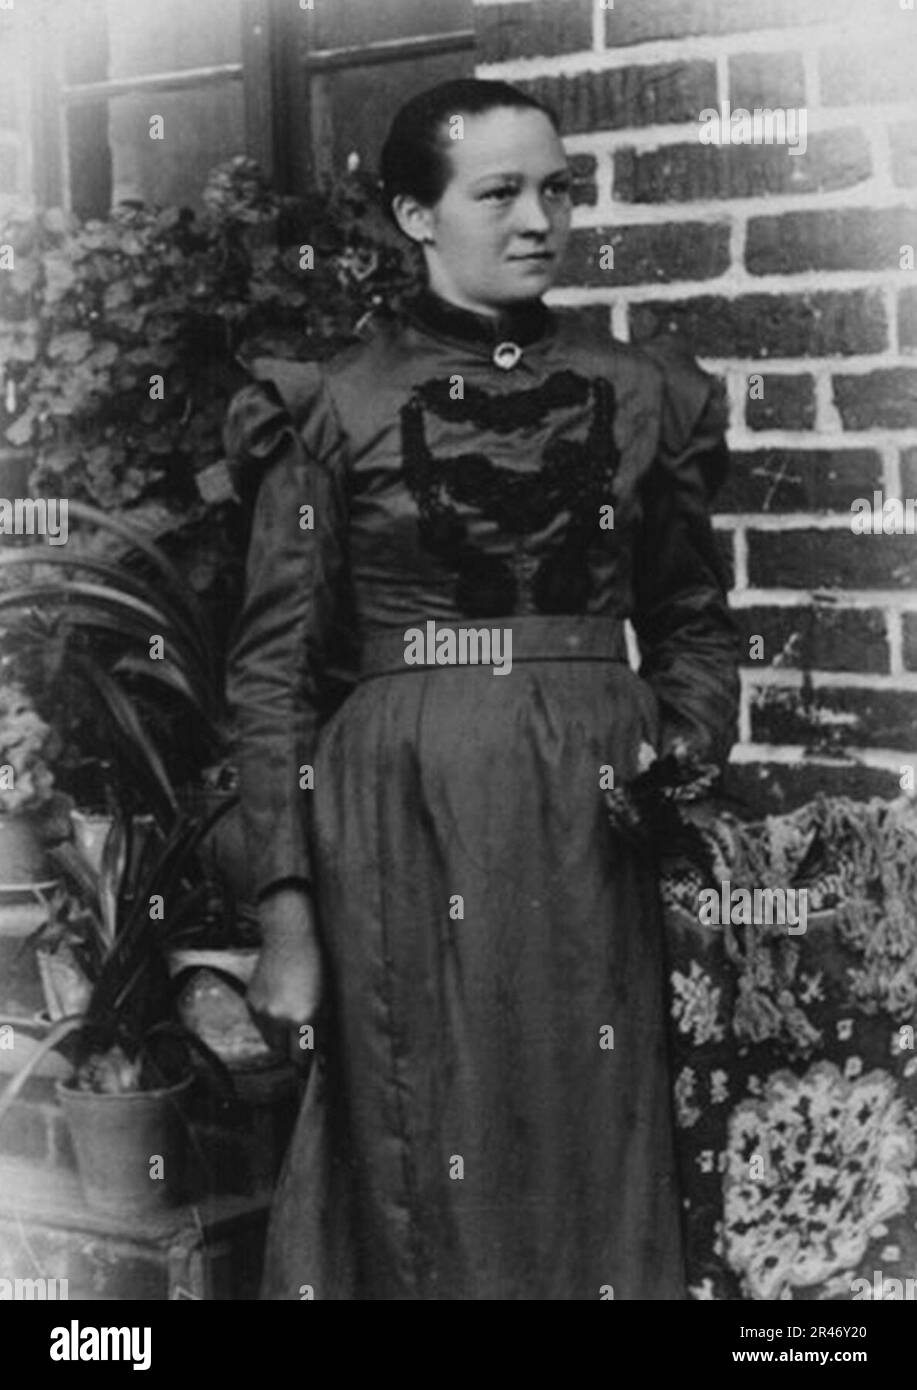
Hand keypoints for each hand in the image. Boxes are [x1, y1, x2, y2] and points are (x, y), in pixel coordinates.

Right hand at [247, 887, 323, 1061]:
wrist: (290, 938)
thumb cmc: (316, 966)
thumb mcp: (326, 1000)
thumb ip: (319, 1028)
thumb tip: (315, 1051)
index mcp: (302, 1019)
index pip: (300, 1057)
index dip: (306, 1060)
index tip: (309, 1061)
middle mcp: (279, 1019)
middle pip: (282, 1052)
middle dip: (292, 1047)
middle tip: (301, 1035)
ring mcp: (262, 1011)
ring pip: (269, 1040)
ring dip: (279, 1035)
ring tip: (290, 1014)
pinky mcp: (250, 1002)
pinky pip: (259, 1024)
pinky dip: (268, 1021)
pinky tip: (279, 1002)